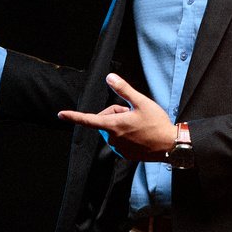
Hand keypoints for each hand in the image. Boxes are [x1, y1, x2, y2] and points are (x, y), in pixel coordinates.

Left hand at [58, 74, 174, 159]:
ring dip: (123, 124)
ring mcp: (119, 148)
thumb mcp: (141, 102)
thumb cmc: (157, 124)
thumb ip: (123, 90)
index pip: (89, 119)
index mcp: (114, 125)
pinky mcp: (126, 154)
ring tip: (140, 124)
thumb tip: (109, 77)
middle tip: (134, 113)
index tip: (61, 114)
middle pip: (107, 120)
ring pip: (114, 130)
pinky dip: (128, 135)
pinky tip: (141, 134)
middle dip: (117, 114)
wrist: (170, 145)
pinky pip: (121, 140)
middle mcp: (113, 138)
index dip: (73, 116)